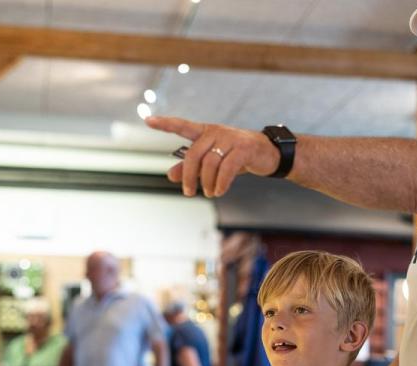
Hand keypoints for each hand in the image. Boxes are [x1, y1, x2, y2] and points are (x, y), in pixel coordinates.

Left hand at [145, 116, 279, 197]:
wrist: (268, 155)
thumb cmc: (237, 157)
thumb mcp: (213, 162)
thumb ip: (191, 167)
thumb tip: (170, 175)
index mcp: (206, 132)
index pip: (183, 126)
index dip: (166, 124)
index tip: (148, 120)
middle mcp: (216, 132)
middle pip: (194, 154)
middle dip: (189, 177)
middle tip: (189, 192)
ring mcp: (231, 139)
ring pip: (210, 163)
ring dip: (207, 183)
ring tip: (210, 193)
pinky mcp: (244, 149)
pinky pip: (227, 168)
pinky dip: (221, 183)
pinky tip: (219, 191)